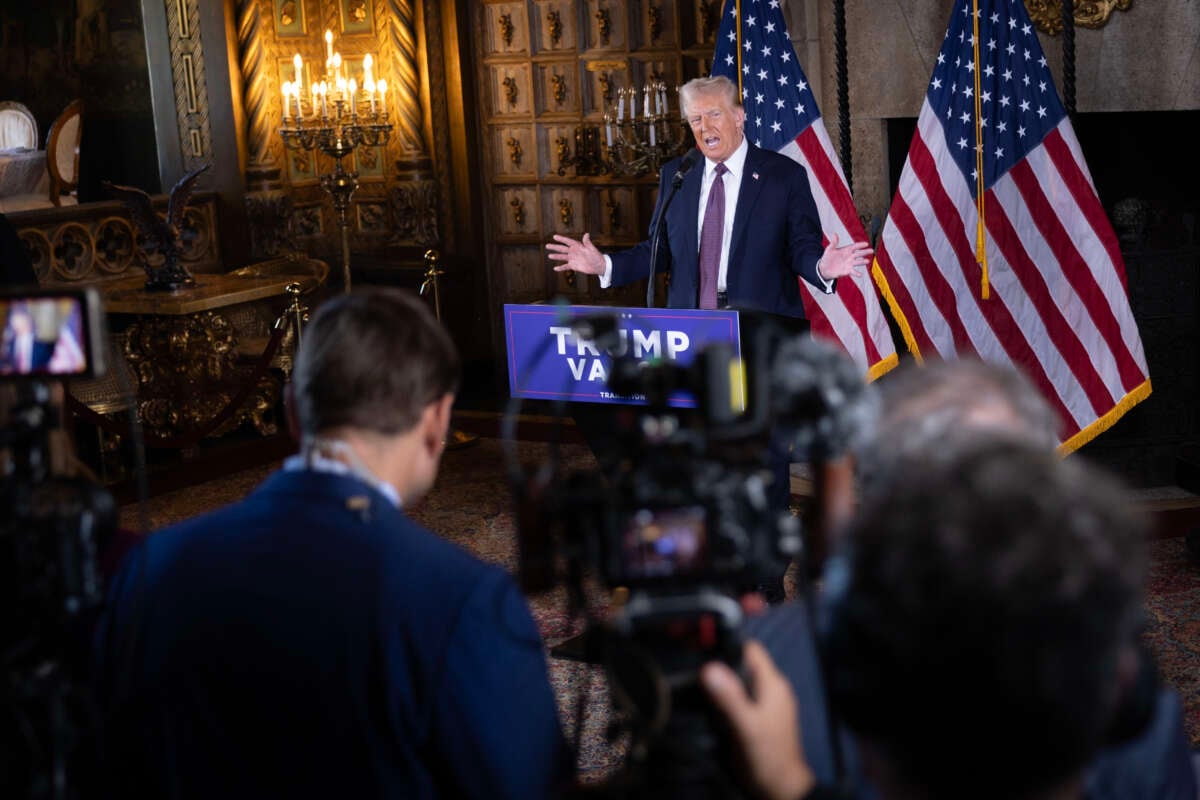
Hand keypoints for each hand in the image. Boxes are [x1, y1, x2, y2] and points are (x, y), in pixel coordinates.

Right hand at [546, 233, 605, 275]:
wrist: (598, 266)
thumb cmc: (596, 256)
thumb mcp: (591, 248)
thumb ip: (587, 242)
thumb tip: (587, 234)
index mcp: (577, 246)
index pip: (567, 241)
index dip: (561, 239)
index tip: (554, 236)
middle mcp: (573, 251)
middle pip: (562, 249)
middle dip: (554, 247)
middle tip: (547, 245)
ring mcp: (573, 258)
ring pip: (562, 257)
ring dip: (556, 256)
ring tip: (549, 256)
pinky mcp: (573, 265)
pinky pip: (565, 266)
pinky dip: (560, 268)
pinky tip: (555, 269)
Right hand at [701, 641, 814, 799]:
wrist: (781, 789)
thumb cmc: (768, 757)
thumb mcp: (746, 726)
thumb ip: (729, 698)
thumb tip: (709, 667)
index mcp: (772, 684)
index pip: (751, 649)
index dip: (728, 646)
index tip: (702, 652)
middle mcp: (771, 689)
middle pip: (743, 664)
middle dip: (720, 667)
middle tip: (694, 674)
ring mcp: (766, 704)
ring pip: (740, 682)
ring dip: (722, 685)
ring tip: (698, 690)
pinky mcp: (759, 717)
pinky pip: (740, 698)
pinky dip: (726, 700)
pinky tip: (710, 708)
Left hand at [817, 232, 872, 280]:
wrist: (824, 268)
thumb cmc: (827, 258)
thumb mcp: (829, 249)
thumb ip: (833, 242)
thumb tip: (834, 234)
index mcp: (846, 250)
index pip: (855, 246)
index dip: (860, 245)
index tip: (866, 244)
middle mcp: (850, 257)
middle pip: (859, 253)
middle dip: (865, 252)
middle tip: (872, 251)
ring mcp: (849, 264)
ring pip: (858, 262)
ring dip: (863, 262)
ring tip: (867, 261)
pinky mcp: (847, 271)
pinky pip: (853, 272)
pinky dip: (857, 273)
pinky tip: (860, 274)